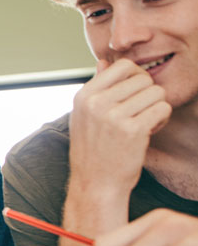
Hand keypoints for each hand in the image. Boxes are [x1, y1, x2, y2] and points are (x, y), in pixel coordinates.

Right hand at [68, 59, 170, 197]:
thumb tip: (104, 63)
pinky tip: (151, 130)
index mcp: (84, 96)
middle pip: (142, 79)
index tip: (135, 92)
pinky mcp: (133, 130)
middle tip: (142, 110)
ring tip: (146, 120)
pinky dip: (162, 119)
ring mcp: (114, 116)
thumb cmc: (92, 149)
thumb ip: (95, 89)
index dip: (136, 76)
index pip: (122, 66)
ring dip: (157, 106)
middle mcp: (97, 102)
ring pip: (156, 92)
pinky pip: (162, 109)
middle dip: (148, 93)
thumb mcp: (83, 115)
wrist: (95, 182)